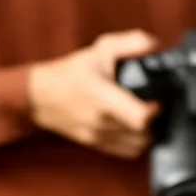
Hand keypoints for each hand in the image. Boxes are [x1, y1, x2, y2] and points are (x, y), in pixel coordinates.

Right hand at [28, 30, 160, 158]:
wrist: (39, 96)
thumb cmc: (70, 72)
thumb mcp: (100, 49)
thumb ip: (131, 43)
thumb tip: (155, 46)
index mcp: (102, 98)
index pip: (140, 118)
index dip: (155, 111)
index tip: (156, 99)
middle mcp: (101, 122)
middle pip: (145, 134)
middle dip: (156, 120)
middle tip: (154, 105)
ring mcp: (98, 137)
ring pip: (139, 145)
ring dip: (148, 132)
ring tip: (146, 115)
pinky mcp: (97, 146)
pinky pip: (128, 152)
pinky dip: (137, 142)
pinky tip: (137, 127)